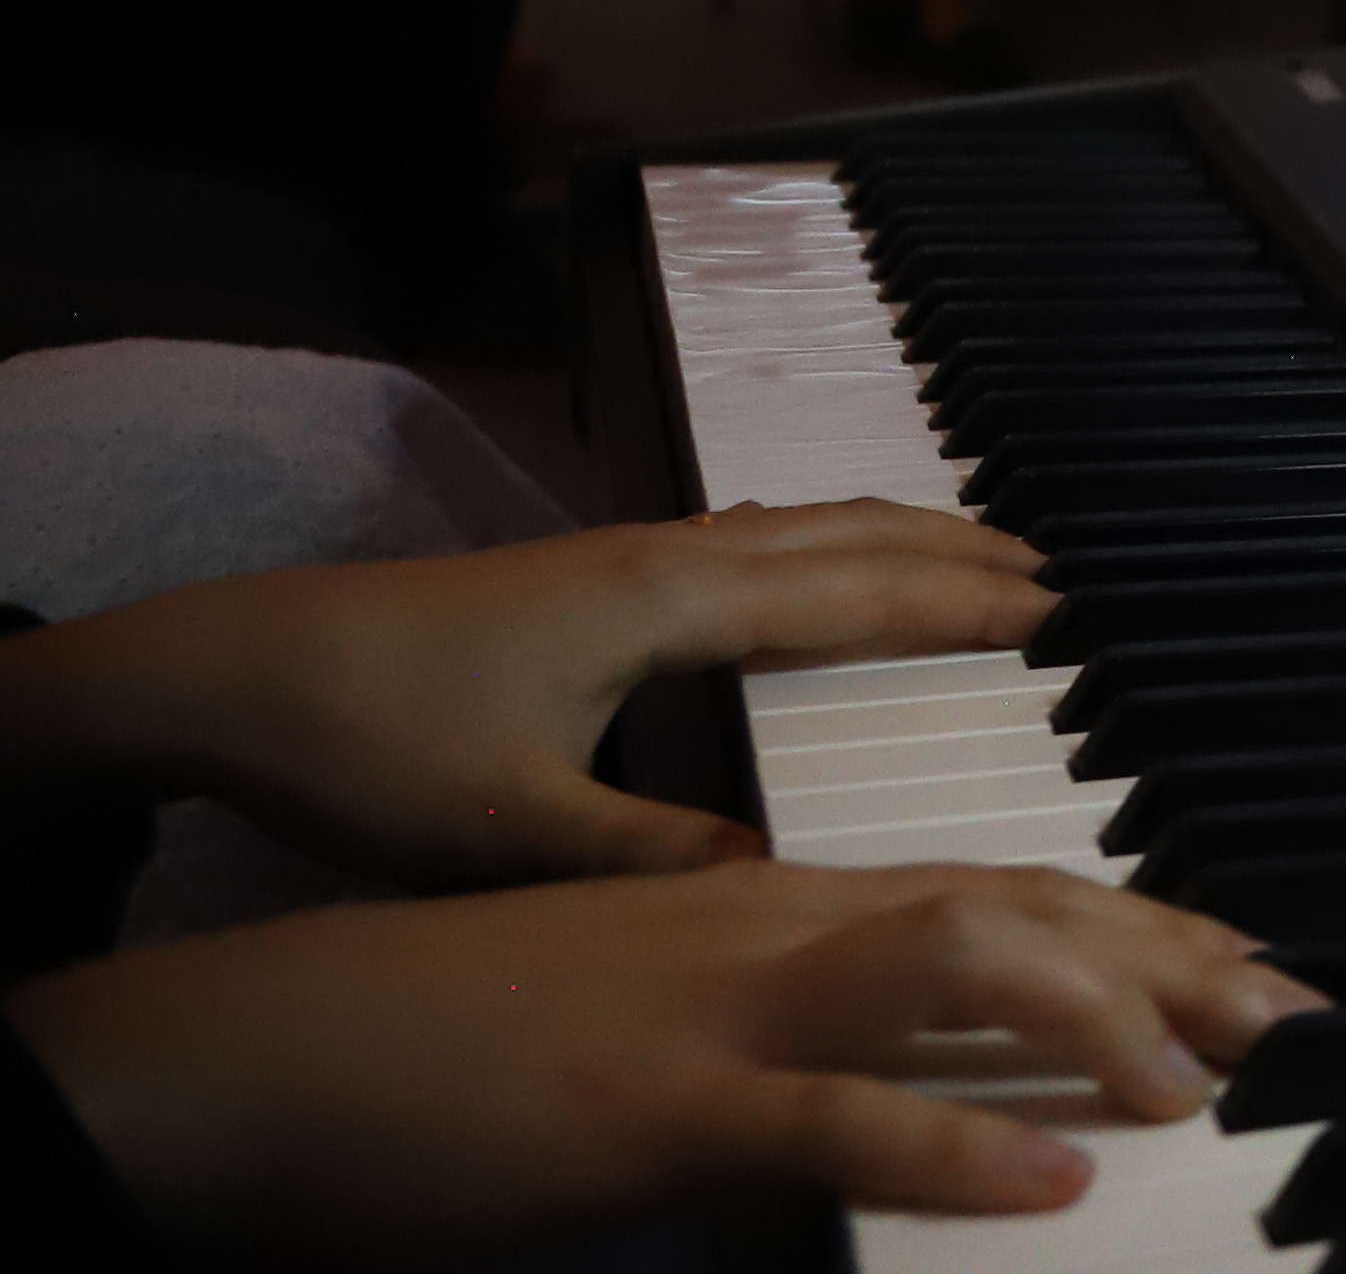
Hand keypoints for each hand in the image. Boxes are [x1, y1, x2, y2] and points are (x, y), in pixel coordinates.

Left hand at [0, 503, 1040, 886]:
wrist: (234, 669)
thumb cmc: (366, 742)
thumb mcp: (504, 828)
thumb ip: (643, 851)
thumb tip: (776, 877)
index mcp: (662, 607)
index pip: (846, 597)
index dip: (954, 606)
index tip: (1053, 613)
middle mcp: (660, 561)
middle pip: (843, 537)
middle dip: (955, 552)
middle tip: (1054, 572)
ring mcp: (622, 556)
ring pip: (797, 526)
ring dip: (896, 535)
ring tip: (974, 551)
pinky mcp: (588, 572)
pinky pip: (750, 538)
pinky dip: (823, 541)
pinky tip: (816, 560)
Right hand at [6, 859, 1310, 1255]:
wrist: (260, 1049)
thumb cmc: (443, 1046)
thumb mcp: (642, 1021)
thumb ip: (774, 1031)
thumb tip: (891, 1080)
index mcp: (773, 909)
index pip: (1003, 888)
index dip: (1143, 922)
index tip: (1256, 966)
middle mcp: (772, 926)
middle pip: (1019, 904)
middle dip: (1176, 956)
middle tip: (1302, 1014)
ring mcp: (716, 1007)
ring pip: (951, 962)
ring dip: (1098, 1013)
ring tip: (1207, 1079)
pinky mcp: (651, 1108)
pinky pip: (828, 1117)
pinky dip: (950, 1145)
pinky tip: (1052, 1177)